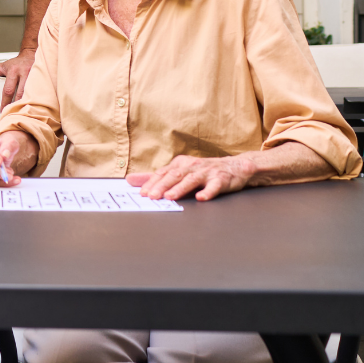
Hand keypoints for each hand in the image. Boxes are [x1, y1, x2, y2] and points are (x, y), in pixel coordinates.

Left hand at [0, 48, 35, 109]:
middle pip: (20, 94)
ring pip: (31, 94)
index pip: (8, 90)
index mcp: (13, 70)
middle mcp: (25, 72)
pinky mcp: (43, 78)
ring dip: (26, 104)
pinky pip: (39, 92)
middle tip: (12, 113)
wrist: (30, 55)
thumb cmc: (14, 64)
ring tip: (21, 112)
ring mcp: (35, 75)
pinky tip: (33, 106)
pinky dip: (35, 100)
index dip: (5, 102)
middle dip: (16, 106)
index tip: (3, 110)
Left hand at [127, 154, 257, 201]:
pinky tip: (201, 198)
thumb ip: (154, 177)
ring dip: (180, 188)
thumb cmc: (201, 171)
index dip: (152, 183)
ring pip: (191, 180)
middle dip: (162, 186)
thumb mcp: (177, 171)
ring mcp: (207, 172)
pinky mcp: (221, 179)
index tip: (143, 193)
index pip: (162, 173)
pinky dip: (208, 192)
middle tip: (152, 196)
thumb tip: (129, 180)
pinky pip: (214, 186)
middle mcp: (191, 166)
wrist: (234, 167)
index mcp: (179, 164)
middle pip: (174, 176)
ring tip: (170, 196)